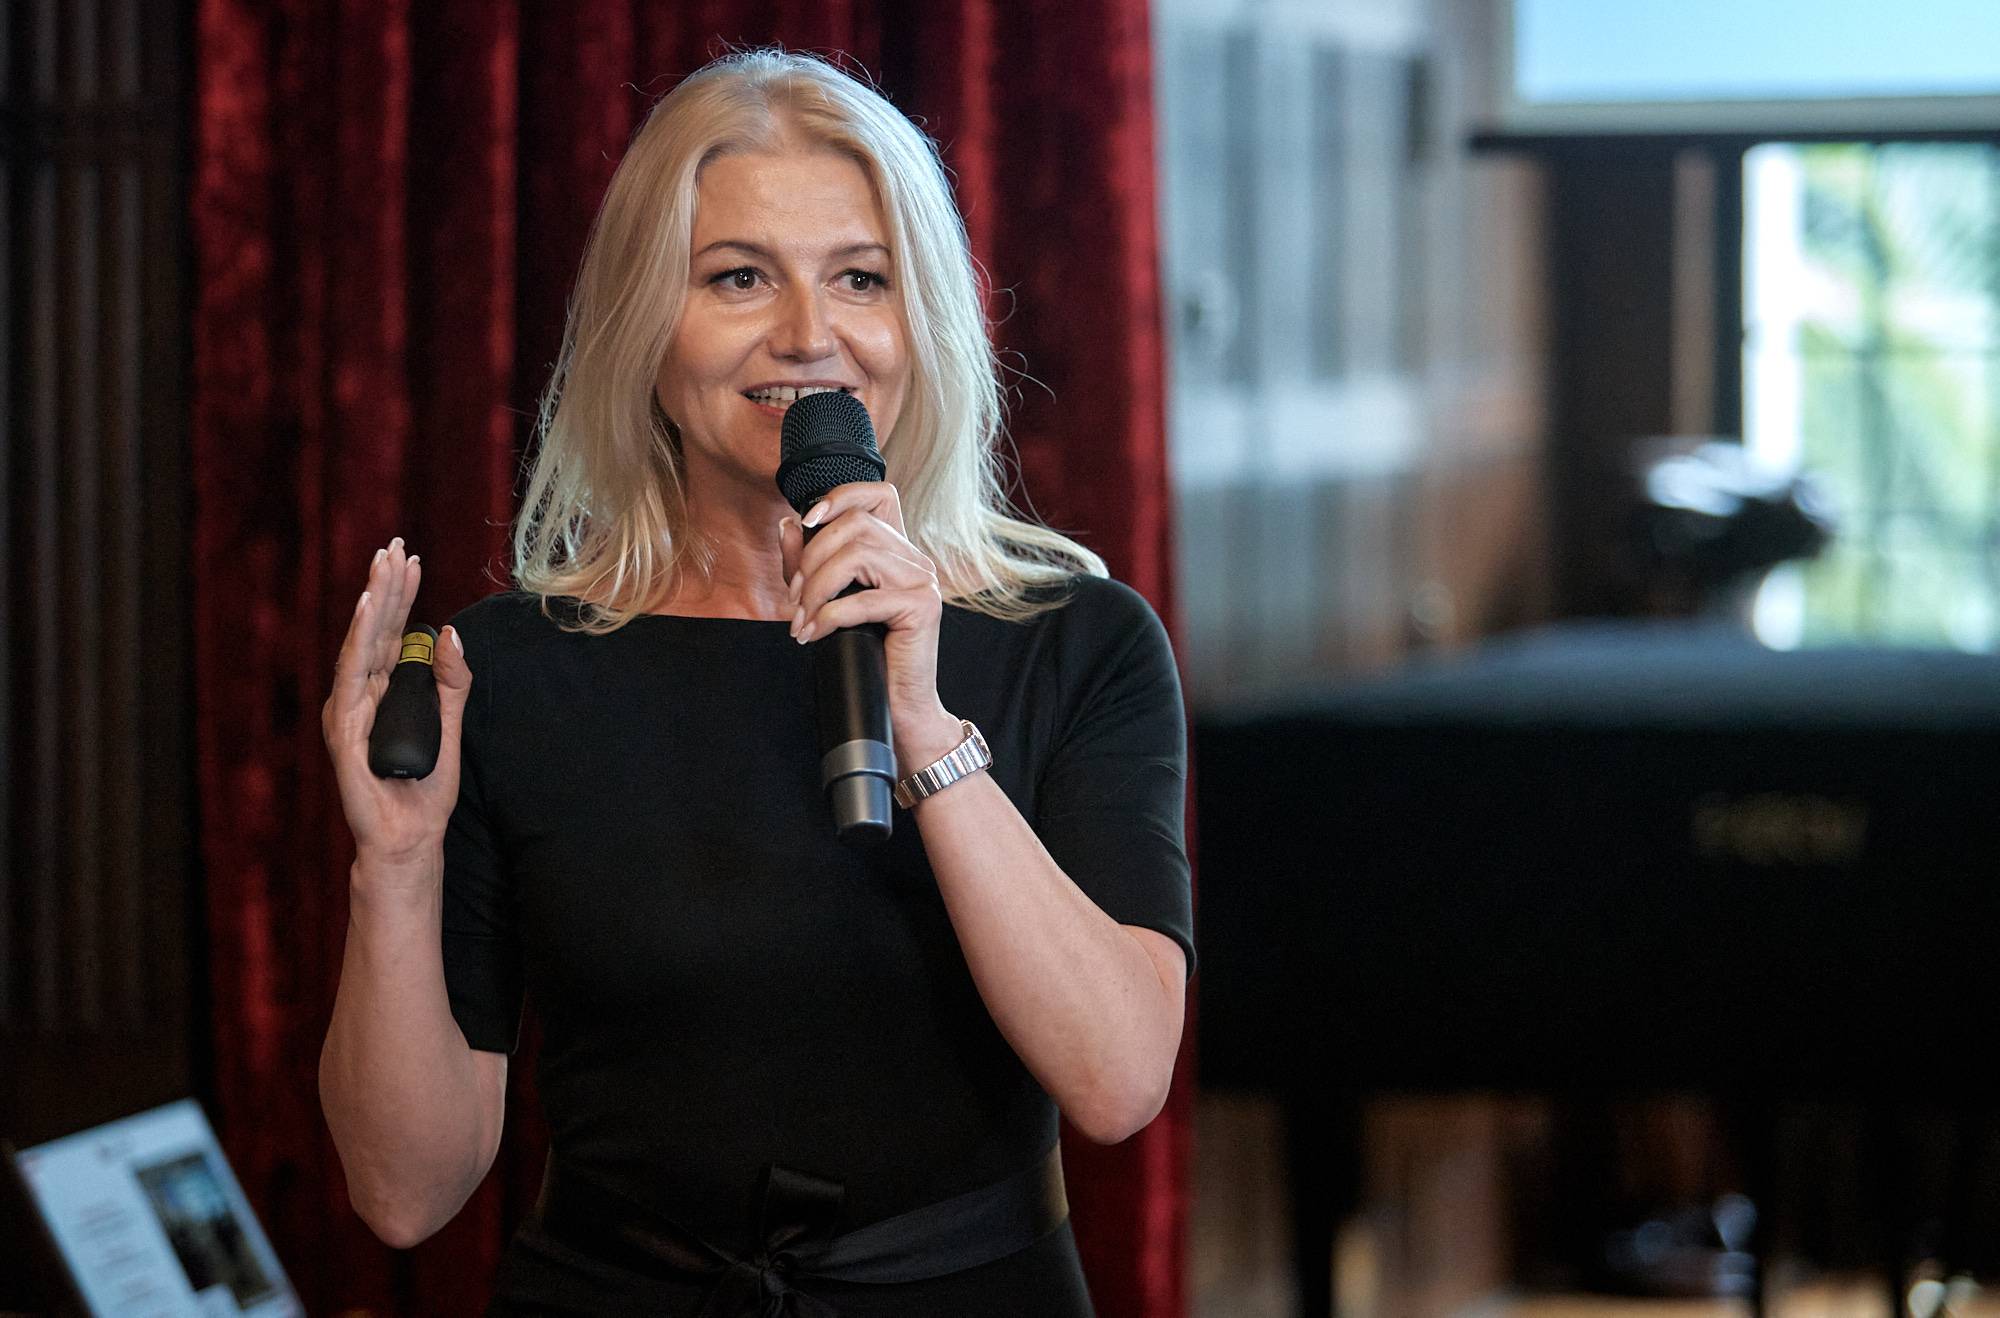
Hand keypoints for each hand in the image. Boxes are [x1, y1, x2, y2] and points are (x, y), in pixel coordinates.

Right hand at [320, 537, 473, 883]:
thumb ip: (451, 682)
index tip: (411, 558)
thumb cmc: (424, 787)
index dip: (401, 594)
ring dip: (372, 601)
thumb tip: (451, 633)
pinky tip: (366, 609)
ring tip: (383, 565)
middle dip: (385, 585)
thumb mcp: (452, 726)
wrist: (408, 836)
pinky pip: (351, 675)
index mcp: (384, 691)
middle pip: (375, 629)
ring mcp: (349, 709)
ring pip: (361, 643)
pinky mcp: (344, 727)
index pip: (393, 633)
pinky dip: (358, 639)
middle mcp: (362, 694)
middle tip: (395, 546)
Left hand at [778, 484, 963, 767]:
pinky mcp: (922, 608)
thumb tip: (788, 525)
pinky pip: (864, 599)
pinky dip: (829, 617)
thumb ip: (808, 564)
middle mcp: (915, 559)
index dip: (842, 495)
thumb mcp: (827, 602)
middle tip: (795, 600)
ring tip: (803, 621)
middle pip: (857, 525)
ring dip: (817, 588)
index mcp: (897, 552)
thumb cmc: (867, 657)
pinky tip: (816, 636)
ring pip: (858, 556)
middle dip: (812, 559)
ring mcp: (923, 581)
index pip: (879, 495)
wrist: (900, 708)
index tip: (807, 520)